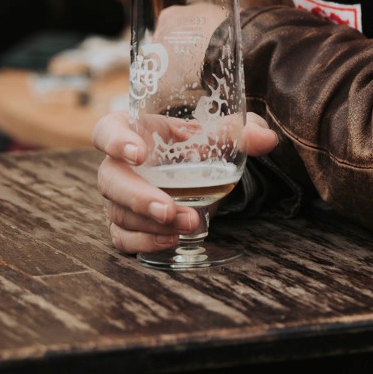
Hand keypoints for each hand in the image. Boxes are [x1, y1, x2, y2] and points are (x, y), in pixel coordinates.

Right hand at [94, 110, 278, 255]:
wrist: (196, 171)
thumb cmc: (197, 144)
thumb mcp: (220, 133)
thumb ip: (241, 132)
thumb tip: (266, 139)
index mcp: (133, 130)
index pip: (106, 131)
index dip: (115, 141)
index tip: (138, 152)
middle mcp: (117, 164)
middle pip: (110, 180)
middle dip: (138, 197)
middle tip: (167, 209)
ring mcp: (118, 197)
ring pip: (118, 213)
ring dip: (150, 224)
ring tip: (189, 223)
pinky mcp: (125, 224)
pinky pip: (123, 238)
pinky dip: (144, 242)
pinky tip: (171, 240)